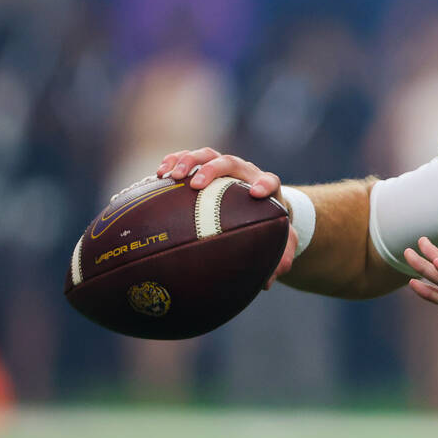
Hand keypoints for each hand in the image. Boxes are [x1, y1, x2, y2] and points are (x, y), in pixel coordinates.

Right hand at [156, 147, 297, 287]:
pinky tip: (159, 175)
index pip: (270, 181)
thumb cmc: (267, 224)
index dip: (264, 184)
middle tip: (196, 185)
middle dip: (213, 170)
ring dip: (188, 161)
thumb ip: (279, 259)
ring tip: (170, 175)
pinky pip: (189, 157)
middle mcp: (245, 172)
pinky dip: (174, 161)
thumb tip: (268, 282)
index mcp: (267, 187)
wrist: (258, 203)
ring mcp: (224, 167)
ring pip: (207, 155)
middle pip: (231, 162)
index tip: (255, 193)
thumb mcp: (278, 241)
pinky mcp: (206, 166)